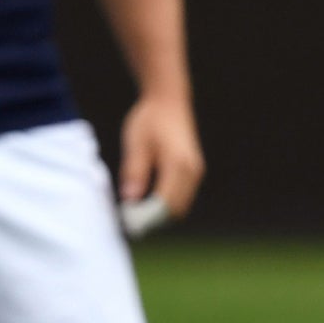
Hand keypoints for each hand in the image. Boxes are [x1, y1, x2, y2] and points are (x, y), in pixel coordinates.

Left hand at [119, 95, 203, 216]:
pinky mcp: (193, 172)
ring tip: (136, 213)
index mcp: (178, 163)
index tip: (128, 222)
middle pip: (175, 209)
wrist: (169, 100)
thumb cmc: (150, 118)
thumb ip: (134, 171)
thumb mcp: (136, 143)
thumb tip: (130, 199)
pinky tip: (147, 202)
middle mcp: (192, 170)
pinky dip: (166, 204)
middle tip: (129, 221)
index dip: (147, 217)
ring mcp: (195, 172)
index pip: (165, 202)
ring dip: (160, 214)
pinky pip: (182, 197)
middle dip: (154, 220)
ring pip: (180, 206)